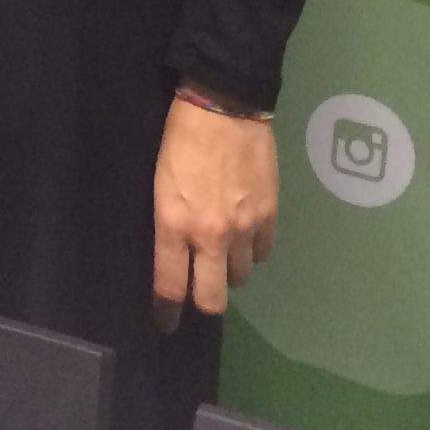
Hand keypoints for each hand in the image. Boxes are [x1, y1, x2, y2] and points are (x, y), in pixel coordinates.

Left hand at [152, 93, 278, 328]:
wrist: (224, 106)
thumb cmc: (180, 139)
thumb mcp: (160, 184)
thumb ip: (168, 224)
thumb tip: (175, 253)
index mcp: (173, 225)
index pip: (169, 285)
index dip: (166, 311)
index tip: (165, 323)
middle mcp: (210, 235)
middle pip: (211, 299)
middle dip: (203, 303)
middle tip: (199, 292)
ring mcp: (244, 228)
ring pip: (240, 277)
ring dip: (229, 270)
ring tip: (222, 251)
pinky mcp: (269, 216)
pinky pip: (263, 253)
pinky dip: (253, 249)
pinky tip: (245, 234)